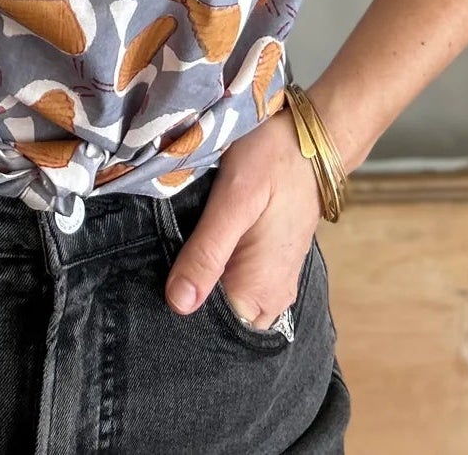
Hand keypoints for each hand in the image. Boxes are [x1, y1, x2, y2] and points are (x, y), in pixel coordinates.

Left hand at [164, 105, 320, 325]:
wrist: (314, 138)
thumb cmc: (274, 161)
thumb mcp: (234, 199)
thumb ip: (207, 252)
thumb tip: (177, 304)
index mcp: (260, 293)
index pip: (210, 329)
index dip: (178, 312)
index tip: (152, 288)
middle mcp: (272, 299)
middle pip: (219, 320)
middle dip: (189, 299)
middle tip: (156, 268)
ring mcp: (274, 284)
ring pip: (227, 302)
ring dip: (202, 284)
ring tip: (173, 257)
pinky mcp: (272, 266)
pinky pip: (238, 285)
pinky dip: (217, 273)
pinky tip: (197, 250)